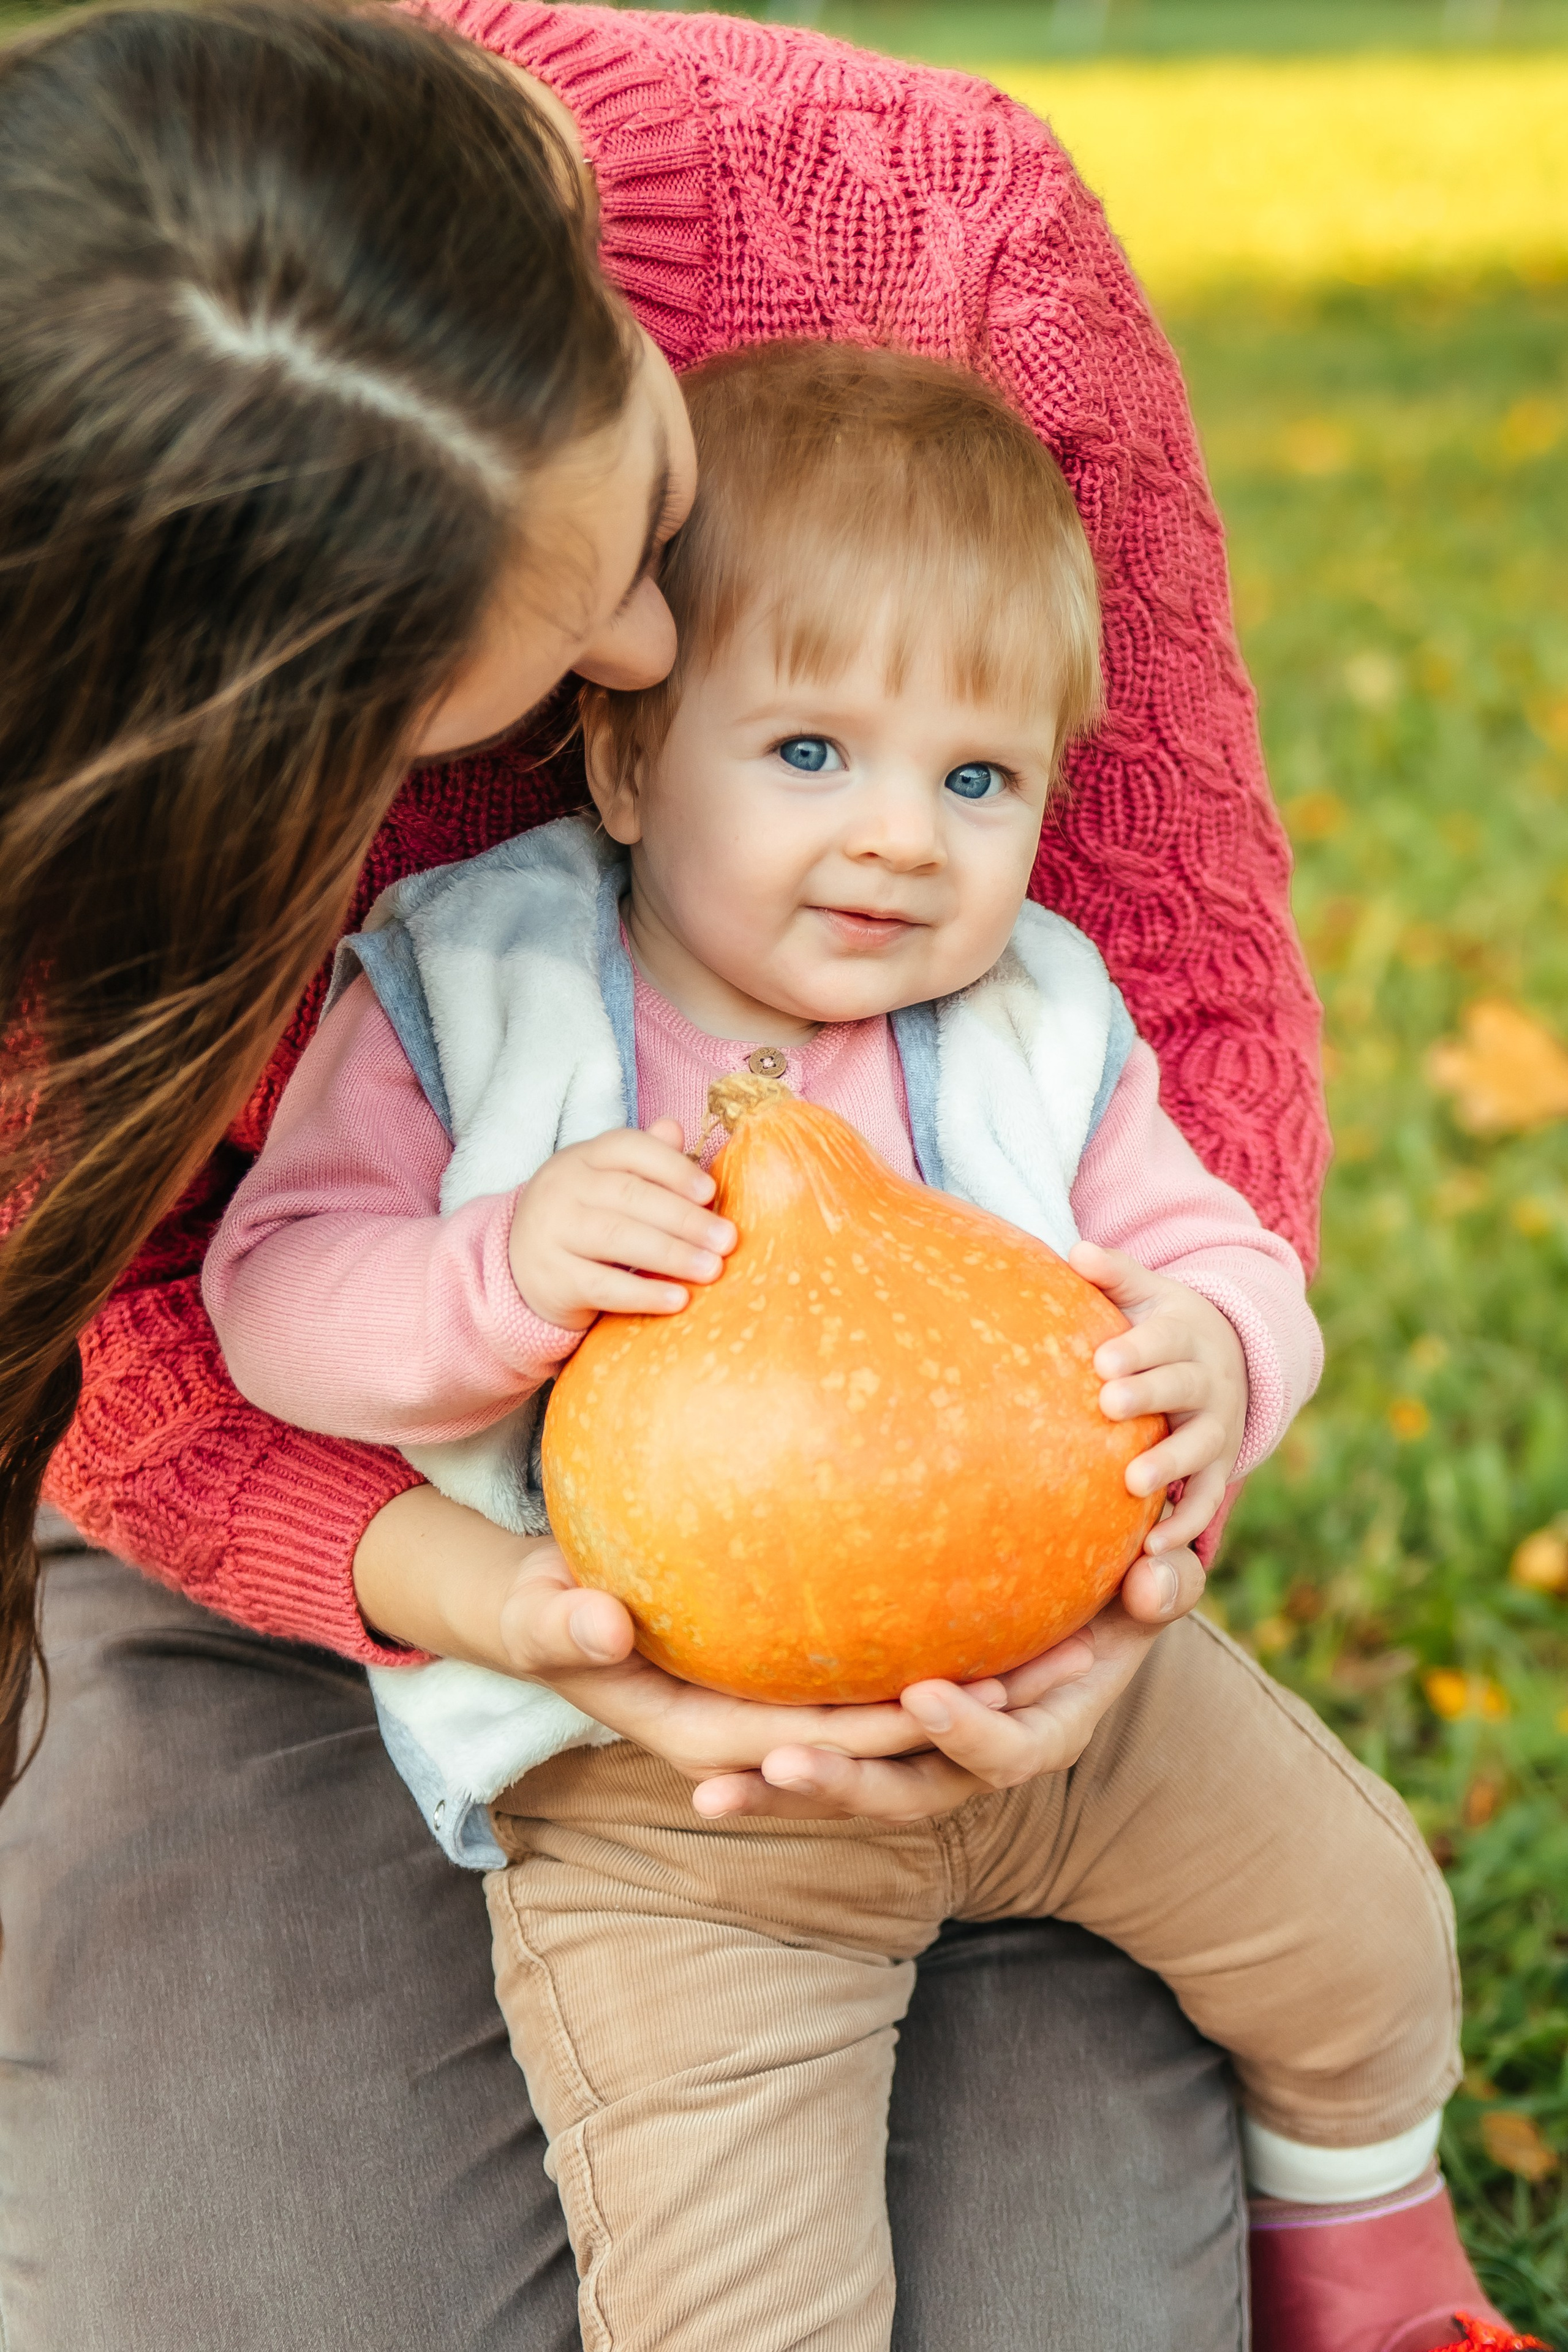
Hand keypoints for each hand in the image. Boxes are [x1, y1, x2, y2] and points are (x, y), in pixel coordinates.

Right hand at [354, 1490, 1207, 1824]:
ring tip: (1092, 1621)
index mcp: (719, 1735)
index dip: (907, 1727)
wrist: (545, 1610)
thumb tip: (591, 1619)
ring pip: (920, 1710)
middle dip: (993, 1710)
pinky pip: (898, 1665)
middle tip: (1080, 1653)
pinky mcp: (808, 1668)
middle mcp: (776, 1735)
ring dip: (1002, 1678)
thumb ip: (558, 1623)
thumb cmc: (541, 1613)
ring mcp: (797, 1704)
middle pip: (907, 1744)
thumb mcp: (538, 1617)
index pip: (838, 1747)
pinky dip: (966, 1644)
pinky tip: (1023, 1581)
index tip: (975, 1682)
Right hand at [508, 1117, 734, 1327]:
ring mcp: (551, 1232)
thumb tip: (676, 1128)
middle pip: (629, 1195)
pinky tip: (678, 1299)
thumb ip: (644, 1159)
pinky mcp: (551, 1278)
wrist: (519, 1264)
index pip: (628, 1148)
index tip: (710, 1192)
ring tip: (712, 1269)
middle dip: (684, 1218)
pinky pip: (602, 1286)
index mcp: (582, 1157)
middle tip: (727, 1239)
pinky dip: (643, 1293)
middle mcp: (562, 1188)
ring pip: (617, 1238)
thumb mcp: (605, 1180)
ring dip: (672, 1254)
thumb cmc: (581, 1217)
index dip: (672, 1167)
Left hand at [694, 1549, 1207, 1822]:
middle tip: (782, 1762)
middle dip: (845, 1784)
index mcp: (1040, 1733)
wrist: (1081, 1630)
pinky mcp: (877, 1748)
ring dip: (782, 1795)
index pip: (1006, 1755)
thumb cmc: (1116, 1597)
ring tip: (709, 1791)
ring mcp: (920, 1763)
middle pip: (907, 1794)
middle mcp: (972, 1765)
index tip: (923, 1694)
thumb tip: (1159, 1579)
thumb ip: (1159, 1592)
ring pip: (850, 1793)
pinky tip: (695, 1774)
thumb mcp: (1146, 1595)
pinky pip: (820, 1765)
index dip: (967, 1732)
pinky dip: (762, 1776)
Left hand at [1070, 1240, 1246, 1553]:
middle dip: (1149, 1396)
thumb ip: (1113, 1273)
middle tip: (1109, 1405)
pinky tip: (1151, 1547)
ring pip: (1200, 1445)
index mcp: (1186, 1332)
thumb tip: (1076, 1251)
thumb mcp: (1144, 1292)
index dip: (1137, 1350)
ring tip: (1132, 1483)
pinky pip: (1207, 1498)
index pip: (1164, 1338)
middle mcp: (1209, 1380)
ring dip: (1170, 1464)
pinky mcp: (1219, 1466)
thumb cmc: (1159, 1324)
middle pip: (1182, 1388)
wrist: (1227, 1354)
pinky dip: (1185, 1522)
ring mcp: (1218, 1425)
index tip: (1103, 1360)